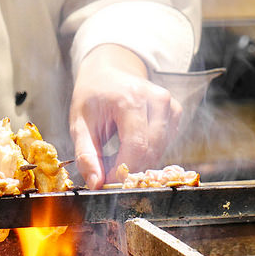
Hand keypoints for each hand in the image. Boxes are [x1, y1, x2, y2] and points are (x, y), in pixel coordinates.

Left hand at [69, 44, 181, 188]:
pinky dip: (147, 153)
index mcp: (130, 98)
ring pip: (159, 150)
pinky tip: (129, 146)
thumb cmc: (91, 98)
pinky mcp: (176, 111)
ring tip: (114, 156)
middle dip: (129, 170)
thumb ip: (86, 154)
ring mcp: (170, 104)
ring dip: (137, 162)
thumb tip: (95, 183)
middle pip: (151, 150)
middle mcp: (156, 99)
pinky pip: (165, 144)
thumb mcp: (79, 124)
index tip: (105, 183)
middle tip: (108, 173)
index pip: (136, 145)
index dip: (122, 170)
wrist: (107, 72)